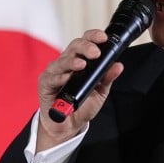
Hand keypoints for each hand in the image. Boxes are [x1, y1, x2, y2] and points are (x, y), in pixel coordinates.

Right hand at [37, 29, 123, 150]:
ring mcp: (54, 72)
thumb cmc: (82, 105)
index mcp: (80, 59)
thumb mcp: (100, 92)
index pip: (86, 41)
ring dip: (72, 61)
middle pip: (74, 46)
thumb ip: (107, 78)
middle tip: (95, 53)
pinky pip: (52, 78)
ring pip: (62, 60)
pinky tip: (67, 79)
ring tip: (81, 65)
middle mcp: (66, 62)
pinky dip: (60, 78)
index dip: (93, 36)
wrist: (68, 125)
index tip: (103, 38)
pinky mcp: (45, 83)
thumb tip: (118, 66)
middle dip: (85, 47)